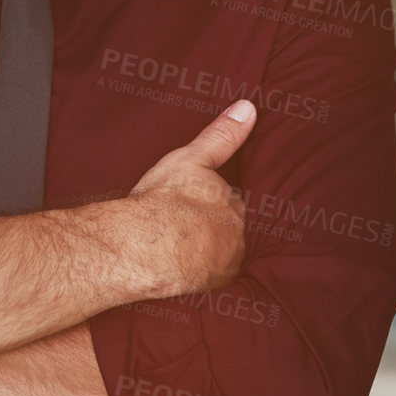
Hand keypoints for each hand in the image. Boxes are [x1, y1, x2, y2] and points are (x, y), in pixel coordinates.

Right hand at [126, 101, 255, 296]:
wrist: (145, 245)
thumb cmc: (165, 200)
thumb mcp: (192, 158)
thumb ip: (221, 135)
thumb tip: (249, 108)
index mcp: (233, 206)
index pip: (230, 203)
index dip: (213, 204)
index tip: (198, 206)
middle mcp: (237, 236)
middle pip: (229, 231)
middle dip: (214, 230)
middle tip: (189, 229)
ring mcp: (225, 264)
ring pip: (220, 256)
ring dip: (207, 254)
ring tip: (184, 253)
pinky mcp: (209, 288)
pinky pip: (207, 280)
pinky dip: (196, 275)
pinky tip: (180, 274)